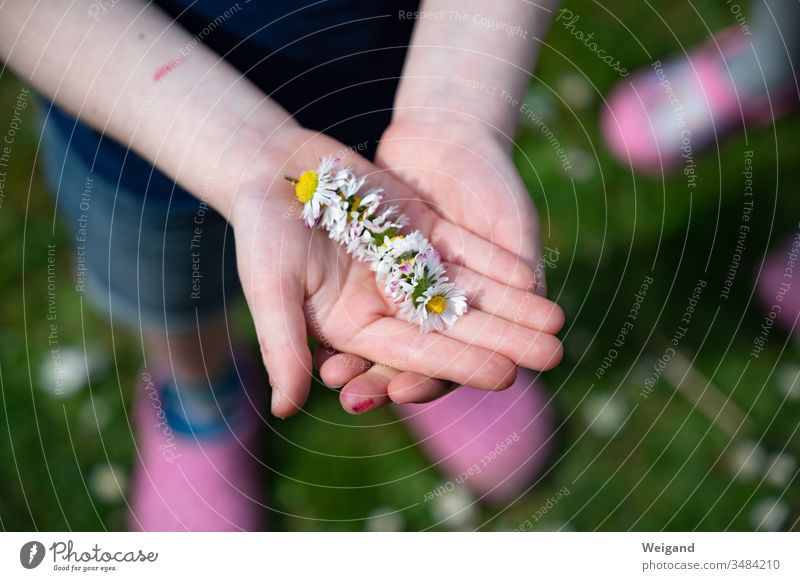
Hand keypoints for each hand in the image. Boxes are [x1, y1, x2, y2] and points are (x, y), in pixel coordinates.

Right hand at [229, 127, 562, 416]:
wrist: (272, 166)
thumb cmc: (261, 228)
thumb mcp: (271, 285)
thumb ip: (284, 346)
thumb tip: (286, 411)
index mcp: (353, 326)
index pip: (414, 351)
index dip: (459, 362)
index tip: (504, 375)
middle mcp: (384, 303)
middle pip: (453, 327)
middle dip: (503, 340)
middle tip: (554, 356)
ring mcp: (405, 267)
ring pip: (466, 291)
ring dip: (511, 307)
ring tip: (557, 322)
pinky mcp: (418, 232)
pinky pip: (462, 251)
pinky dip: (495, 264)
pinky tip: (531, 278)